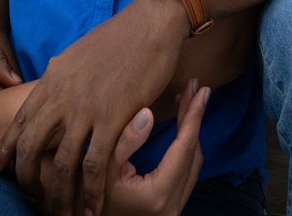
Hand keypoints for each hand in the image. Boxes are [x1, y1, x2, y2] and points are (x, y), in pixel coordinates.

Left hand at [0, 0, 188, 214]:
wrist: (151, 22)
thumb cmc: (122, 36)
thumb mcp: (79, 52)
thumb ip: (63, 75)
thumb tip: (52, 82)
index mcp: (53, 77)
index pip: (21, 120)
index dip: (8, 149)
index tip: (0, 169)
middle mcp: (62, 94)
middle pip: (31, 147)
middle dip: (27, 179)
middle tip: (32, 198)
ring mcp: (85, 107)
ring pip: (60, 164)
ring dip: (59, 196)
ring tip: (62, 214)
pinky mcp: (111, 117)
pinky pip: (94, 165)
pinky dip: (90, 192)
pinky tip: (92, 206)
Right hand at [104, 79, 207, 215]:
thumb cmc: (90, 194)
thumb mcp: (102, 165)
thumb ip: (126, 140)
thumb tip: (149, 113)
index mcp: (159, 194)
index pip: (184, 148)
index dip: (193, 115)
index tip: (201, 89)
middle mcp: (173, 205)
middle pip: (192, 152)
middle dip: (193, 117)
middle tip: (194, 88)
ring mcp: (174, 208)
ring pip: (193, 162)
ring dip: (191, 130)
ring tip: (186, 101)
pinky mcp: (171, 206)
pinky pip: (187, 171)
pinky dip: (185, 146)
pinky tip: (180, 126)